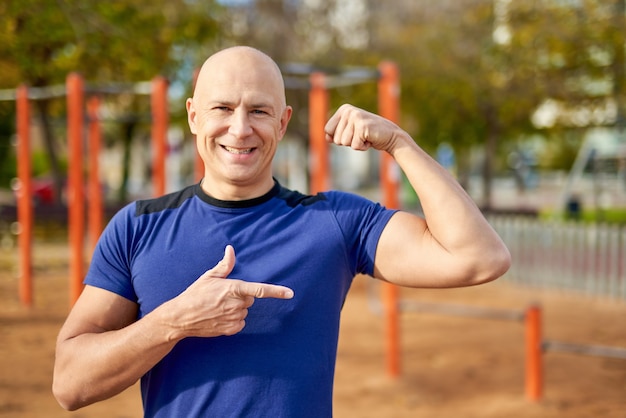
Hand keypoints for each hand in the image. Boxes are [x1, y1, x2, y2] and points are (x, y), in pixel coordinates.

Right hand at [165, 245, 293, 338]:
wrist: (181, 317)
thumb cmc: (195, 294)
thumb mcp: (209, 276)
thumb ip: (225, 264)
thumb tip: (231, 249)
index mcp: (233, 288)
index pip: (259, 290)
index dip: (276, 291)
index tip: (290, 293)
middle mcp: (236, 304)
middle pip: (250, 300)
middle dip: (241, 297)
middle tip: (223, 296)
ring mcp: (234, 318)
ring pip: (245, 311)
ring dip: (236, 309)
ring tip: (218, 307)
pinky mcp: (231, 329)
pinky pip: (240, 323)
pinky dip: (234, 320)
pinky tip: (219, 316)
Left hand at [324, 104, 402, 152]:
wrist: (391, 136)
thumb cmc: (369, 134)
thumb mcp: (351, 131)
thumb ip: (337, 132)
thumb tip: (326, 137)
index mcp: (343, 109)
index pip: (327, 130)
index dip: (339, 137)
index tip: (352, 133)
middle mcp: (348, 110)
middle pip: (336, 138)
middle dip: (349, 142)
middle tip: (361, 135)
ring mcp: (355, 117)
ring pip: (344, 143)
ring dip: (356, 144)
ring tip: (366, 137)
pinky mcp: (362, 127)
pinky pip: (354, 146)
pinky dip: (363, 147)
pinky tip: (370, 139)